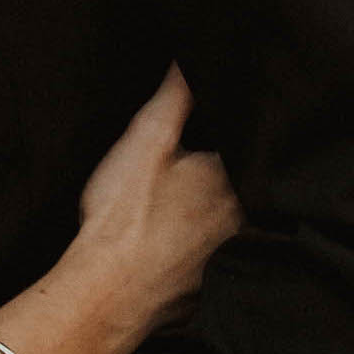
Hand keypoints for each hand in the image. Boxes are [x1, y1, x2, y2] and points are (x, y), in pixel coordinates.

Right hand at [70, 65, 240, 353]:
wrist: (105, 293)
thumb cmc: (123, 217)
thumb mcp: (145, 141)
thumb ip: (175, 97)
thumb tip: (194, 60)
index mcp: (234, 176)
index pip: (247, 143)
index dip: (232, 132)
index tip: (210, 135)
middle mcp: (245, 217)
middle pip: (247, 185)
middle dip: (227, 174)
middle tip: (193, 170)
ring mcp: (232, 257)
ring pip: (234, 223)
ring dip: (217, 214)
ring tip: (183, 205)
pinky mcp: (213, 287)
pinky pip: (218, 260)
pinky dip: (202, 250)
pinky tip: (175, 246)